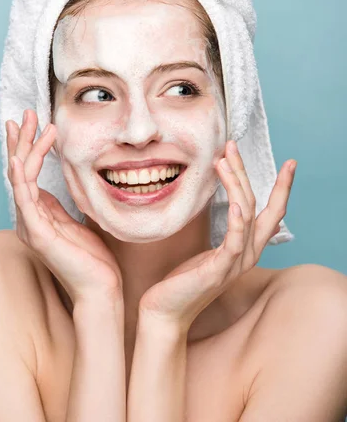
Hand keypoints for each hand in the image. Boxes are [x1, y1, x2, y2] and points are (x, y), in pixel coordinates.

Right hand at [6, 109, 122, 305]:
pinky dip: (20, 177)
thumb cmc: (92, 258)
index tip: (33, 123)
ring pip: (20, 179)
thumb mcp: (77, 222)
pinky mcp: (38, 234)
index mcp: (38, 214)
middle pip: (19, 171)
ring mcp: (30, 226)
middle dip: (22, 140)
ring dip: (25, 148)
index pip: (26, 173)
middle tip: (26, 114)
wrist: (101, 288)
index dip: (27, 146)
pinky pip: (24, 200)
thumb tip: (60, 186)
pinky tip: (19, 158)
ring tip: (35, 124)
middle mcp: (28, 218)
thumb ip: (63, 205)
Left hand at [138, 140, 296, 332]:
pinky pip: (234, 243)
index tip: (290, 163)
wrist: (166, 310)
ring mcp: (235, 264)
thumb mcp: (209, 249)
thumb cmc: (185, 278)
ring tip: (222, 160)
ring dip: (236, 184)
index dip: (283, 187)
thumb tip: (227, 201)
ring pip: (247, 215)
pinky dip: (238, 222)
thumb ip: (224, 230)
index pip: (271, 212)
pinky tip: (236, 205)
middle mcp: (247, 253)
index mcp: (246, 247)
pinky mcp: (218, 271)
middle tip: (231, 145)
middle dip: (246, 172)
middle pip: (258, 205)